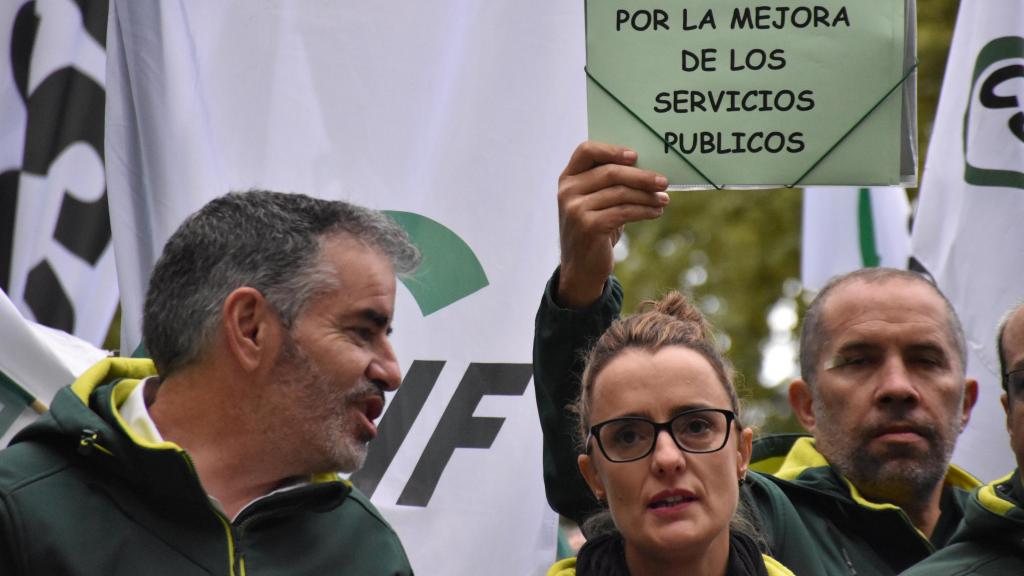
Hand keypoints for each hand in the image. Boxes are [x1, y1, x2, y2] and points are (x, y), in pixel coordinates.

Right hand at [557, 141, 668, 307]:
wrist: (581, 268)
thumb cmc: (595, 229)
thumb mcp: (596, 202)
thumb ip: (609, 183)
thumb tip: (648, 169)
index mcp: (568, 178)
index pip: (586, 151)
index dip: (612, 150)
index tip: (636, 156)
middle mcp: (568, 191)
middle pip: (611, 172)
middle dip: (641, 176)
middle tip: (664, 182)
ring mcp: (575, 209)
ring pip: (621, 193)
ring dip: (647, 196)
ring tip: (663, 200)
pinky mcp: (588, 226)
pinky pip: (624, 212)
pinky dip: (644, 211)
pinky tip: (656, 212)